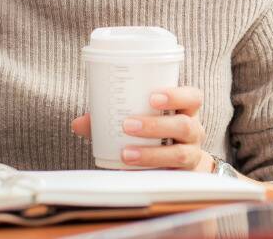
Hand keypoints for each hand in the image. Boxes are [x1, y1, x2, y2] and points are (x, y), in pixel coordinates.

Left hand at [71, 87, 212, 171]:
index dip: (177, 95)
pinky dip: (150, 173)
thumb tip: (79, 123)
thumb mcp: (142, 119)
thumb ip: (112, 119)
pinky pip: (172, 176)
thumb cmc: (157, 134)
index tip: (152, 97)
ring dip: (151, 153)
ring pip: (180, 154)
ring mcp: (192, 155)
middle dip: (156, 126)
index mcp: (186, 111)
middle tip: (128, 125)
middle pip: (185, 126)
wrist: (179, 164)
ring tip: (126, 153)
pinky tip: (130, 172)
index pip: (193, 97)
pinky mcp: (184, 177)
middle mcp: (194, 131)